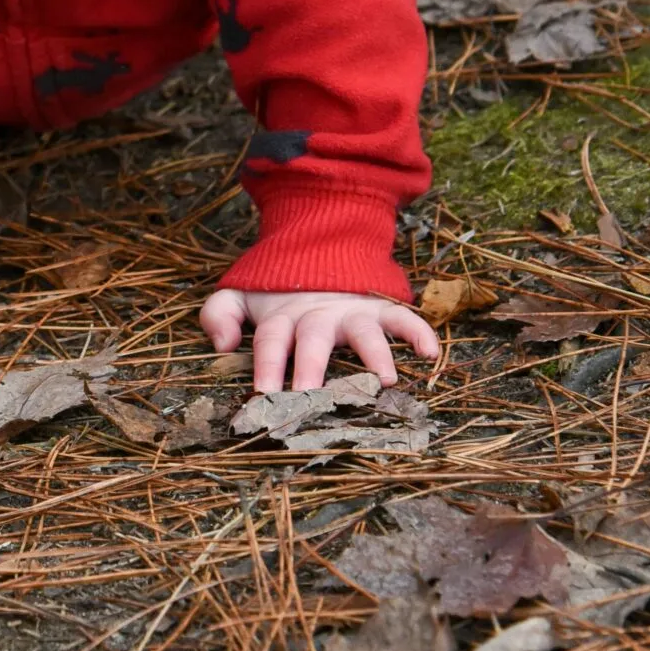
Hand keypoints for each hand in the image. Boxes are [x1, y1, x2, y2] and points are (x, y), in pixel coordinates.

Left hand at [199, 288, 438, 393]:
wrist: (316, 251)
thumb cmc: (276, 293)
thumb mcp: (240, 296)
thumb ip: (220, 314)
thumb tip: (222, 345)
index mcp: (282, 316)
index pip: (270, 341)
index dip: (267, 367)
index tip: (263, 397)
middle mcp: (317, 314)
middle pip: (314, 341)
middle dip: (312, 369)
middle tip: (311, 399)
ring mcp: (351, 311)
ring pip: (363, 331)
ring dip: (375, 354)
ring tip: (385, 380)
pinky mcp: (378, 308)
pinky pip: (402, 317)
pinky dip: (418, 331)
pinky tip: (429, 353)